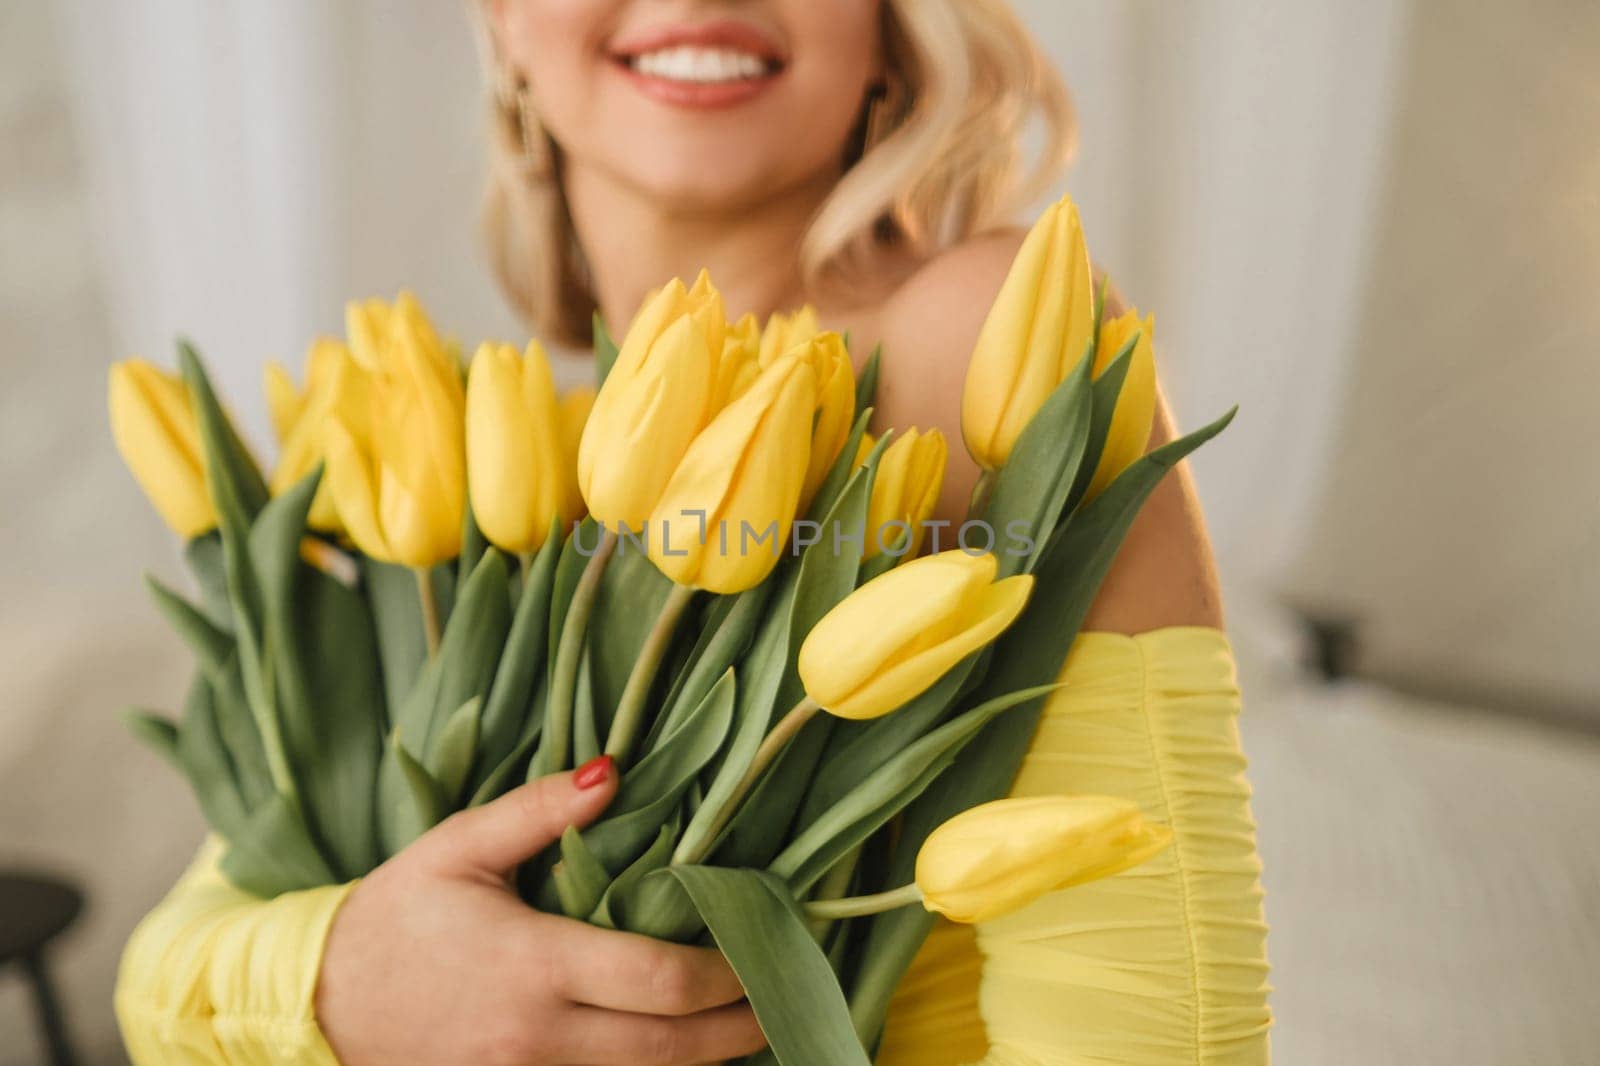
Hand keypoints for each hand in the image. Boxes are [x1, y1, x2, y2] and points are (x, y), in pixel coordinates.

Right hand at [316, 755, 766, 1064]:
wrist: (315, 1007)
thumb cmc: (394, 916)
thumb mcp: (458, 846)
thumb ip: (539, 809)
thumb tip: (615, 770)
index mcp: (534, 965)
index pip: (660, 982)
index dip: (727, 974)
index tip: (765, 948)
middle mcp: (538, 1036)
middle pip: (670, 1048)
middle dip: (741, 1029)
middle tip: (789, 999)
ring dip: (705, 1060)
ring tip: (755, 1025)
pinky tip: (682, 1051)